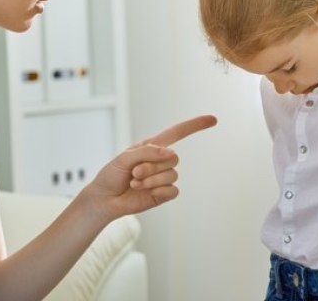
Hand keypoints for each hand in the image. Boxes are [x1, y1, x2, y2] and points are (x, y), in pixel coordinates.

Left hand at [81, 115, 216, 221]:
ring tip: (135, 182)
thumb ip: (147, 152)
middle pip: (173, 158)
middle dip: (152, 166)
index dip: (195, 125)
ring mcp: (162, 178)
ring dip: (151, 180)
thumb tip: (170, 153)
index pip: (177, 132)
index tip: (213, 119)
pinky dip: (158, 190)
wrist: (104, 199)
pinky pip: (173, 190)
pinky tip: (144, 192)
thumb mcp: (124, 158)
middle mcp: (160, 161)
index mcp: (152, 146)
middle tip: (134, 172)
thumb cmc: (111, 175)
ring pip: (172, 175)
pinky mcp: (162, 194)